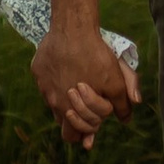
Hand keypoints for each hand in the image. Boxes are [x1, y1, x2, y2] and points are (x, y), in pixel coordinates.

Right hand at [31, 19, 140, 153]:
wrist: (73, 27)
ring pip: (53, 101)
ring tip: (79, 84)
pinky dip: (57, 78)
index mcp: (68, 110)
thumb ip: (121, 105)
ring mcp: (42, 85)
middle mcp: (51, 101)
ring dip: (66, 99)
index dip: (86, 132)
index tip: (95, 123)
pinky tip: (68, 66)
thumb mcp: (115, 82)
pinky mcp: (38, 69)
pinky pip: (46, 81)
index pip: (72, 136)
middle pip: (62, 122)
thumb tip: (125, 120)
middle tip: (88, 107)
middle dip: (76, 119)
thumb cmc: (95, 57)